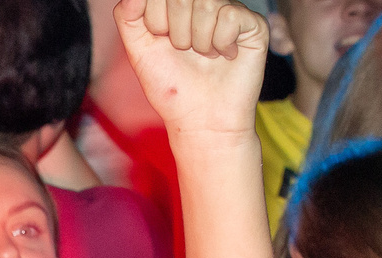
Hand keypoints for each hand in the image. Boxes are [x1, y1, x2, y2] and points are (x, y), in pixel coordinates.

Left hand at [116, 0, 267, 135]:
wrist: (202, 121)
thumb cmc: (172, 87)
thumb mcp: (138, 50)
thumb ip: (128, 15)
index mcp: (178, 5)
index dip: (156, 21)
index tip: (163, 42)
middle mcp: (205, 2)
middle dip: (177, 33)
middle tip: (185, 52)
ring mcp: (230, 10)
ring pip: (207, 3)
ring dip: (199, 41)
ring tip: (204, 57)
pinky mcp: (253, 24)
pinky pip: (230, 16)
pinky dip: (221, 44)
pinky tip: (225, 57)